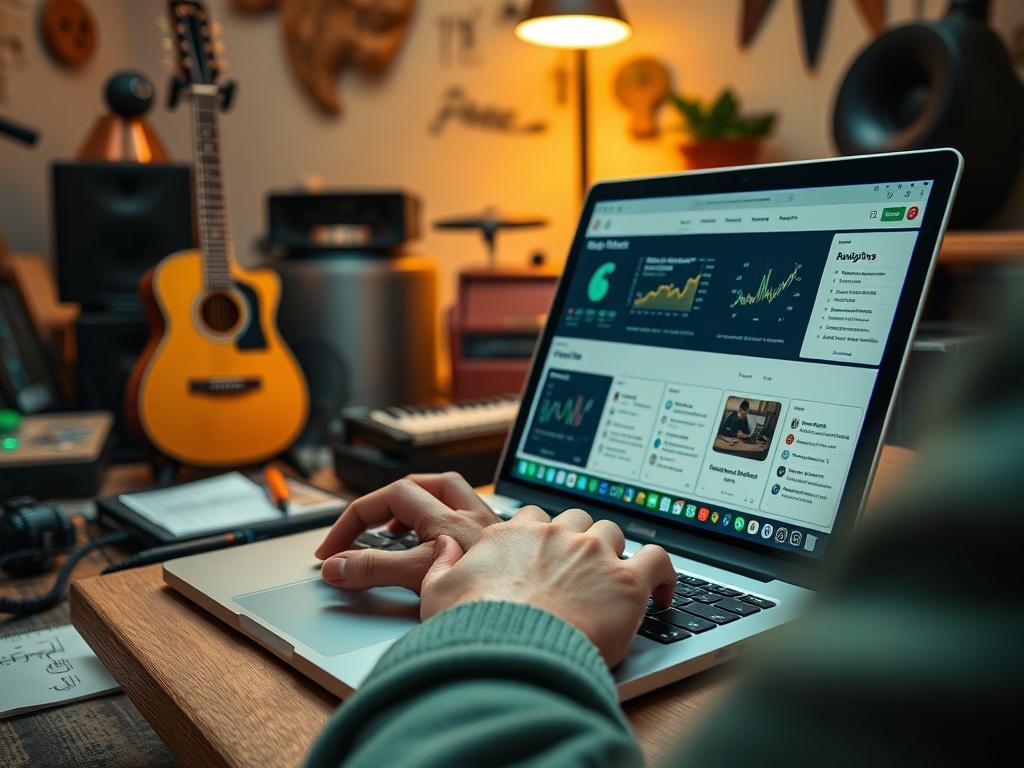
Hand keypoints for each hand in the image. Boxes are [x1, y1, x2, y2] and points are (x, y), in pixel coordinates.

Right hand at [316, 473, 501, 592]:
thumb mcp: (418, 581)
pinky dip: (448, 526)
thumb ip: (374, 570)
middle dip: (389, 499)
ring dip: (422, 505)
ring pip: (453, 496)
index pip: (391, 496)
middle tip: (365, 526)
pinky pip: (471, 521)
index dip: (354, 519)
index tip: (333, 549)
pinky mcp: (502, 549)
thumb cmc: (486, 600)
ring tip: (397, 531)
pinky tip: (439, 549)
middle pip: (425, 485)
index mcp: (450, 519)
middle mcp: (474, 516)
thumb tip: (335, 567)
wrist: (529, 622)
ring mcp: (491, 530)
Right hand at [420, 506, 676, 666]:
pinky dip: (665, 575)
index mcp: (513, 534)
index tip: (541, 556)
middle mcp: (555, 535)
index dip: (538, 537)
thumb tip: (444, 546)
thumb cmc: (473, 632)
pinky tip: (663, 593)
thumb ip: (441, 565)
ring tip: (612, 580)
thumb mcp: (437, 595)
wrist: (511, 655)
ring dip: (612, 552)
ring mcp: (594, 554)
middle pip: (575, 520)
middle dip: (576, 539)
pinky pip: (659, 561)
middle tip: (576, 569)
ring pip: (612, 533)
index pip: (533, 519)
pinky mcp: (627, 582)